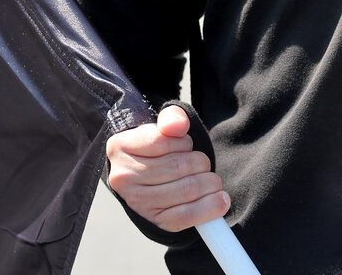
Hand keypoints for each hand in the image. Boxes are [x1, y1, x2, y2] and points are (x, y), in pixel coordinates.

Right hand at [105, 105, 228, 232]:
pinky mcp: (156, 222)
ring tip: (210, 180)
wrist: (145, 180)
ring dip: (209, 182)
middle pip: (179, 166)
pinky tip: (220, 199)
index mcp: (120, 147)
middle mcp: (124, 178)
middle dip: (200, 162)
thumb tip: (179, 126)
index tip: (185, 146)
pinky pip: (188, 216)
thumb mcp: (159, 128)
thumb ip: (171, 119)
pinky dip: (211, 207)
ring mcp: (139, 203)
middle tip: (201, 163)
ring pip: (188, 189)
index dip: (183, 142)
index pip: (162, 141)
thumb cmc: (154, 150)